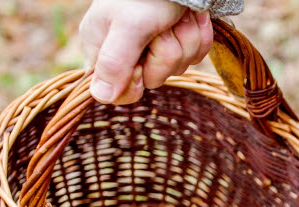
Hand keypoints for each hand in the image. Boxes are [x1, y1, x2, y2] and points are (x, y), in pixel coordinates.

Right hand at [79, 0, 213, 103]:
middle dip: (166, 53)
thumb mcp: (128, 27)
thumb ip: (114, 62)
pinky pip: (195, 54)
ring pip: (179, 66)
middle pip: (154, 79)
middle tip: (162, 28)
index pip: (117, 92)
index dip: (134, 82)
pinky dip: (198, 35)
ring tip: (175, 17)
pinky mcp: (179, 41)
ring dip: (185, 39)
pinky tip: (190, 17)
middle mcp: (127, 50)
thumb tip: (101, 97)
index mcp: (102, 48)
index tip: (140, 63)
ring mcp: (155, 47)